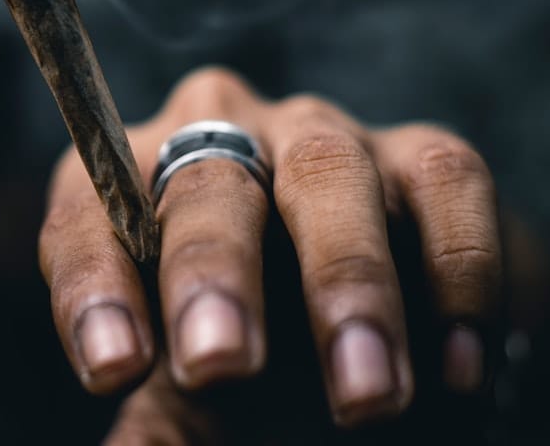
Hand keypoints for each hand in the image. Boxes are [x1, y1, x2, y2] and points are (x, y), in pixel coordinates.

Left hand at [40, 68, 500, 439]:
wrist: (371, 313)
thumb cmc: (257, 349)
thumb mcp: (198, 396)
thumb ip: (166, 428)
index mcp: (137, 187)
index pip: (92, 213)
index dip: (96, 285)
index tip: (115, 371)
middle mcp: (222, 134)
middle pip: (206, 178)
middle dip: (213, 270)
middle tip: (222, 366)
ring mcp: (325, 134)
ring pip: (327, 172)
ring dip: (346, 280)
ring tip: (363, 394)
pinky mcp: (423, 153)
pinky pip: (447, 186)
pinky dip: (457, 275)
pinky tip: (456, 369)